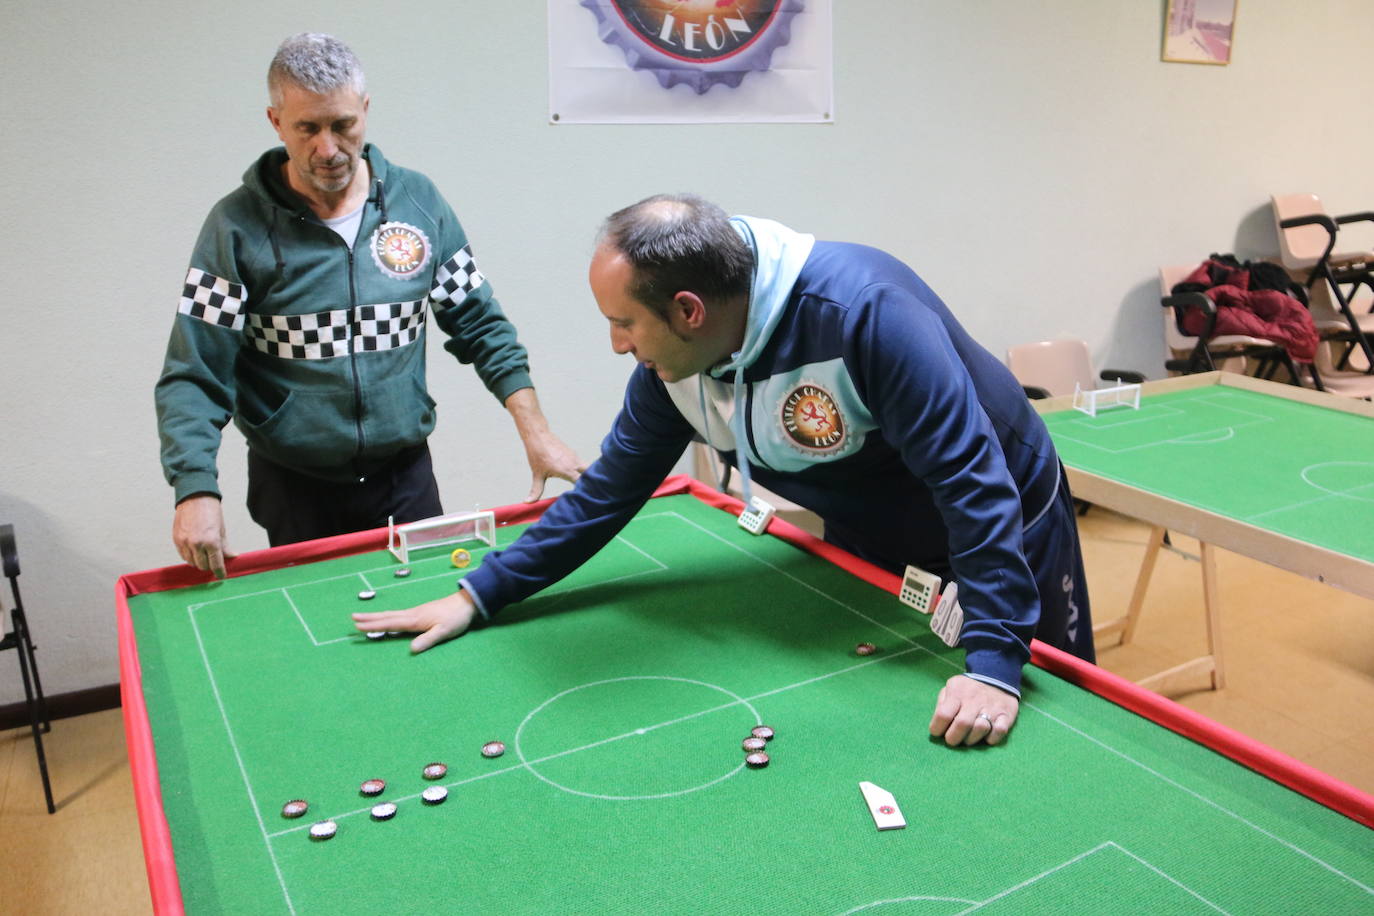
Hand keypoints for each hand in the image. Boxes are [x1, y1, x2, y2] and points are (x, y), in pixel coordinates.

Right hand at [172, 494, 233, 578]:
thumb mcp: (221, 529)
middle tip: (213, 562)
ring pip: (192, 563)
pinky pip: (183, 555)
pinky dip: (189, 557)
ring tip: (204, 556)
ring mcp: (185, 543)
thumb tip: (231, 556)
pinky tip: (195, 552)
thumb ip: (224, 546)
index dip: (220, 572)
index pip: (216, 564)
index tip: (221, 575)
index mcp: (211, 541)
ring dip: (198, 562)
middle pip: (203, 566)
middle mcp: (197, 544)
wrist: (195, 498)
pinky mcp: (176, 540)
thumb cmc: (210, 511)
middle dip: (209, 566)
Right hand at [353, 590, 477, 652]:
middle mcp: (412, 614)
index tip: (358, 626)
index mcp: (415, 620)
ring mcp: (416, 612)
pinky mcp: (421, 612)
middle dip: (370, 618)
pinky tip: (387, 619)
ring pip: (392, 615)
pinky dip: (388, 616)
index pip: (390, 623)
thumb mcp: (444, 632)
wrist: (466, 603)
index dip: (374, 625)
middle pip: (387, 616)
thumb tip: (411, 650)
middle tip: (352, 618)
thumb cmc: (456, 618)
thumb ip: (428, 640)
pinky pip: (399, 615)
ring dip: (377, 616)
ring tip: (363, 617)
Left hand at [503, 388, 585, 500]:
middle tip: (594, 492)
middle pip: (591, 473)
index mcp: (567, 470)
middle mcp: (574, 463)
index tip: (587, 498)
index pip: (583, 483)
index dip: (586, 491)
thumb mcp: (537, 474)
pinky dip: (583, 470)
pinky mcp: (573, 453)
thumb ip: (536, 490)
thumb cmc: (538, 454)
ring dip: (588, 476)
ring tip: (589, 485)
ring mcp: (575, 457)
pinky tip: (579, 475)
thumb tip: (528, 502)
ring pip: (588, 467)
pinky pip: (582, 463)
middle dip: (593, 482)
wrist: (538, 436)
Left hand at [928, 675, 1019, 746]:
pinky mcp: (1006, 715)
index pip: (943, 714)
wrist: (997, 676)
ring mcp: (992, 708)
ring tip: (968, 737)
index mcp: (958, 693)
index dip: (936, 728)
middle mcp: (975, 700)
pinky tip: (986, 736)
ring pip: (980, 729)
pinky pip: (999, 731)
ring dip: (971, 739)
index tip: (937, 732)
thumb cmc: (968, 688)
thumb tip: (937, 724)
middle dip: (953, 738)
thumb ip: (942, 704)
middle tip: (952, 739)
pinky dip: (991, 738)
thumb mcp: (951, 688)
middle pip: (962, 724)